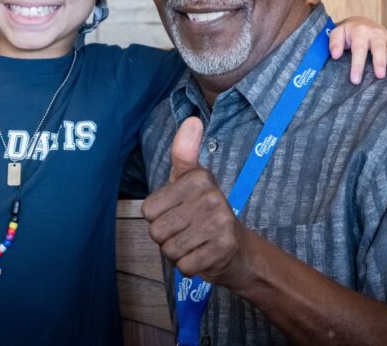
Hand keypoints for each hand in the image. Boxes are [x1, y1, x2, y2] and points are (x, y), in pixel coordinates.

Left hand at [141, 117, 252, 287]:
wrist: (238, 250)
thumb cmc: (203, 212)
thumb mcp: (189, 180)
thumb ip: (184, 152)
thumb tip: (192, 120)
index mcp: (198, 177)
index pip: (148, 210)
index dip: (158, 217)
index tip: (178, 213)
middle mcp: (211, 196)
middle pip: (157, 231)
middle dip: (166, 238)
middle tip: (186, 231)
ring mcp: (219, 223)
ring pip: (169, 249)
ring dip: (178, 253)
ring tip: (194, 242)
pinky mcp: (222, 249)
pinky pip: (184, 265)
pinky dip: (189, 267)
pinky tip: (203, 255)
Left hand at [328, 16, 386, 84]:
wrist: (362, 22)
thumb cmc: (348, 33)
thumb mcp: (337, 33)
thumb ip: (333, 43)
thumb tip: (335, 55)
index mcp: (360, 32)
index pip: (358, 50)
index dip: (357, 65)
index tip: (355, 80)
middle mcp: (375, 34)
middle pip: (378, 48)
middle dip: (380, 62)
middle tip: (380, 75)